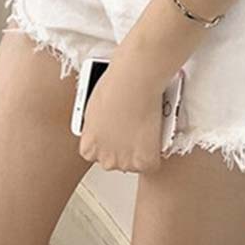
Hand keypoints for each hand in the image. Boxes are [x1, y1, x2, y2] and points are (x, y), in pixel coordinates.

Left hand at [78, 47, 164, 172]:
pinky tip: (155, 136)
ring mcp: (124, 162)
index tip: (117, 132)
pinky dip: (156, 152)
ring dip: (140, 150)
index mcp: (89, 148)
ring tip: (146, 128)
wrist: (133, 81)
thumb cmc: (114, 85)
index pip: (98, 155)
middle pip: (116, 160)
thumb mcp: (94, 109)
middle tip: (134, 128)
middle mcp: (104, 159)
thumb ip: (98, 125)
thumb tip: (106, 126)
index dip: (110, 142)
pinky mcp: (143, 161)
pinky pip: (152, 164)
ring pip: (134, 163)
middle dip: (124, 147)